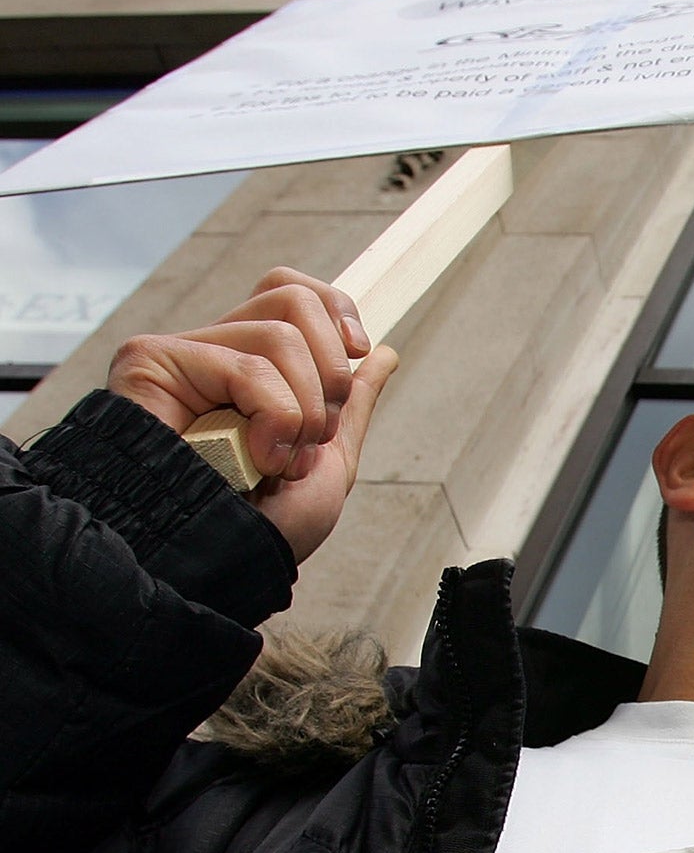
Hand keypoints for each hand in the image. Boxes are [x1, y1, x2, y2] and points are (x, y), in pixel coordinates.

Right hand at [107, 267, 398, 562]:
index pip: (288, 292)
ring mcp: (182, 355)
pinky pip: (248, 366)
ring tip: (280, 460)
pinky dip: (275, 418)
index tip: (358, 349)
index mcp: (252, 367)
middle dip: (329, 373)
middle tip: (315, 434)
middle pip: (292, 298)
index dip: (333, 308)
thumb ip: (351, 404)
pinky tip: (256, 460)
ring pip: (280, 335)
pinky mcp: (151, 362)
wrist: (223, 560)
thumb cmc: (264, 527)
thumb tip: (383, 351)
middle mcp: (214, 352)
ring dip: (304, 411)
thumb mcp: (329, 461)